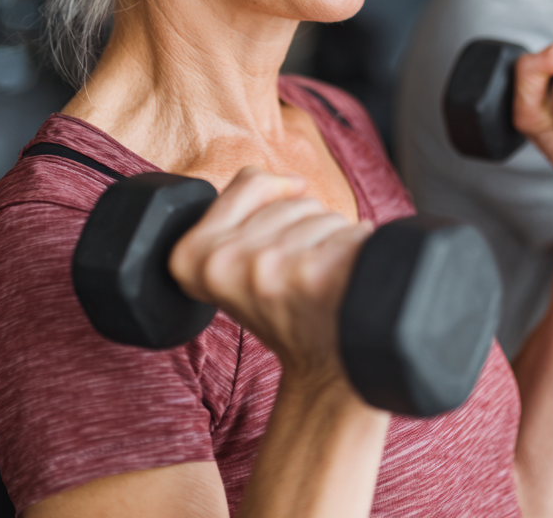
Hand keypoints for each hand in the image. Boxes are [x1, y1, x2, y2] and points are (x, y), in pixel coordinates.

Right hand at [169, 167, 372, 383]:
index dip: (276, 195)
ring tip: (322, 285)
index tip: (282, 238)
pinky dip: (362, 249)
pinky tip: (347, 283)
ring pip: (326, 216)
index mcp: (191, 258)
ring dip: (335, 242)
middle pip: (294, 199)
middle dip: (309, 228)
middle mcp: (224, 262)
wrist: (323, 371)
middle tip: (302, 278)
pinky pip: (353, 232)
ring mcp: (267, 268)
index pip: (249, 180)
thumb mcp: (235, 259)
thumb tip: (290, 181)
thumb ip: (241, 208)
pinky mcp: (311, 275)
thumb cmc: (287, 309)